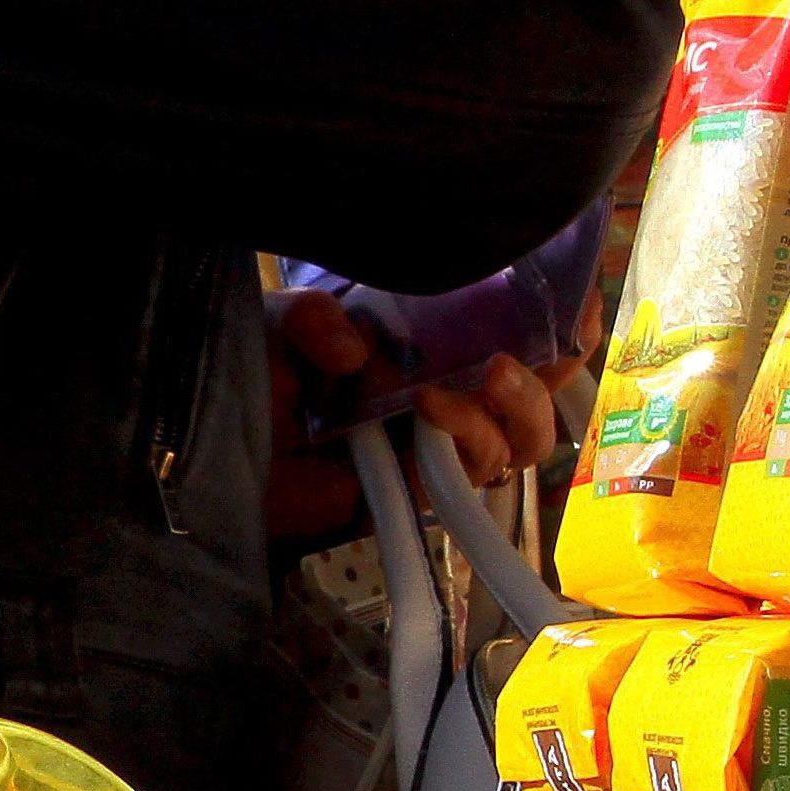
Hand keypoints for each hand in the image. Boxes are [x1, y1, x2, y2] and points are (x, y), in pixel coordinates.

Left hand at [267, 288, 566, 521]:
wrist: (210, 447)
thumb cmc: (251, 379)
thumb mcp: (282, 324)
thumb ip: (317, 317)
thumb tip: (359, 349)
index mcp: (430, 346)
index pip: (513, 333)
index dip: (558, 320)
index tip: (580, 300)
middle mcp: (444, 393)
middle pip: (535, 395)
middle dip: (554, 370)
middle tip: (546, 345)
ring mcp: (433, 446)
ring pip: (518, 442)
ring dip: (518, 408)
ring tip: (489, 374)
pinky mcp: (415, 491)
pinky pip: (470, 475)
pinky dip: (466, 439)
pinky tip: (434, 411)